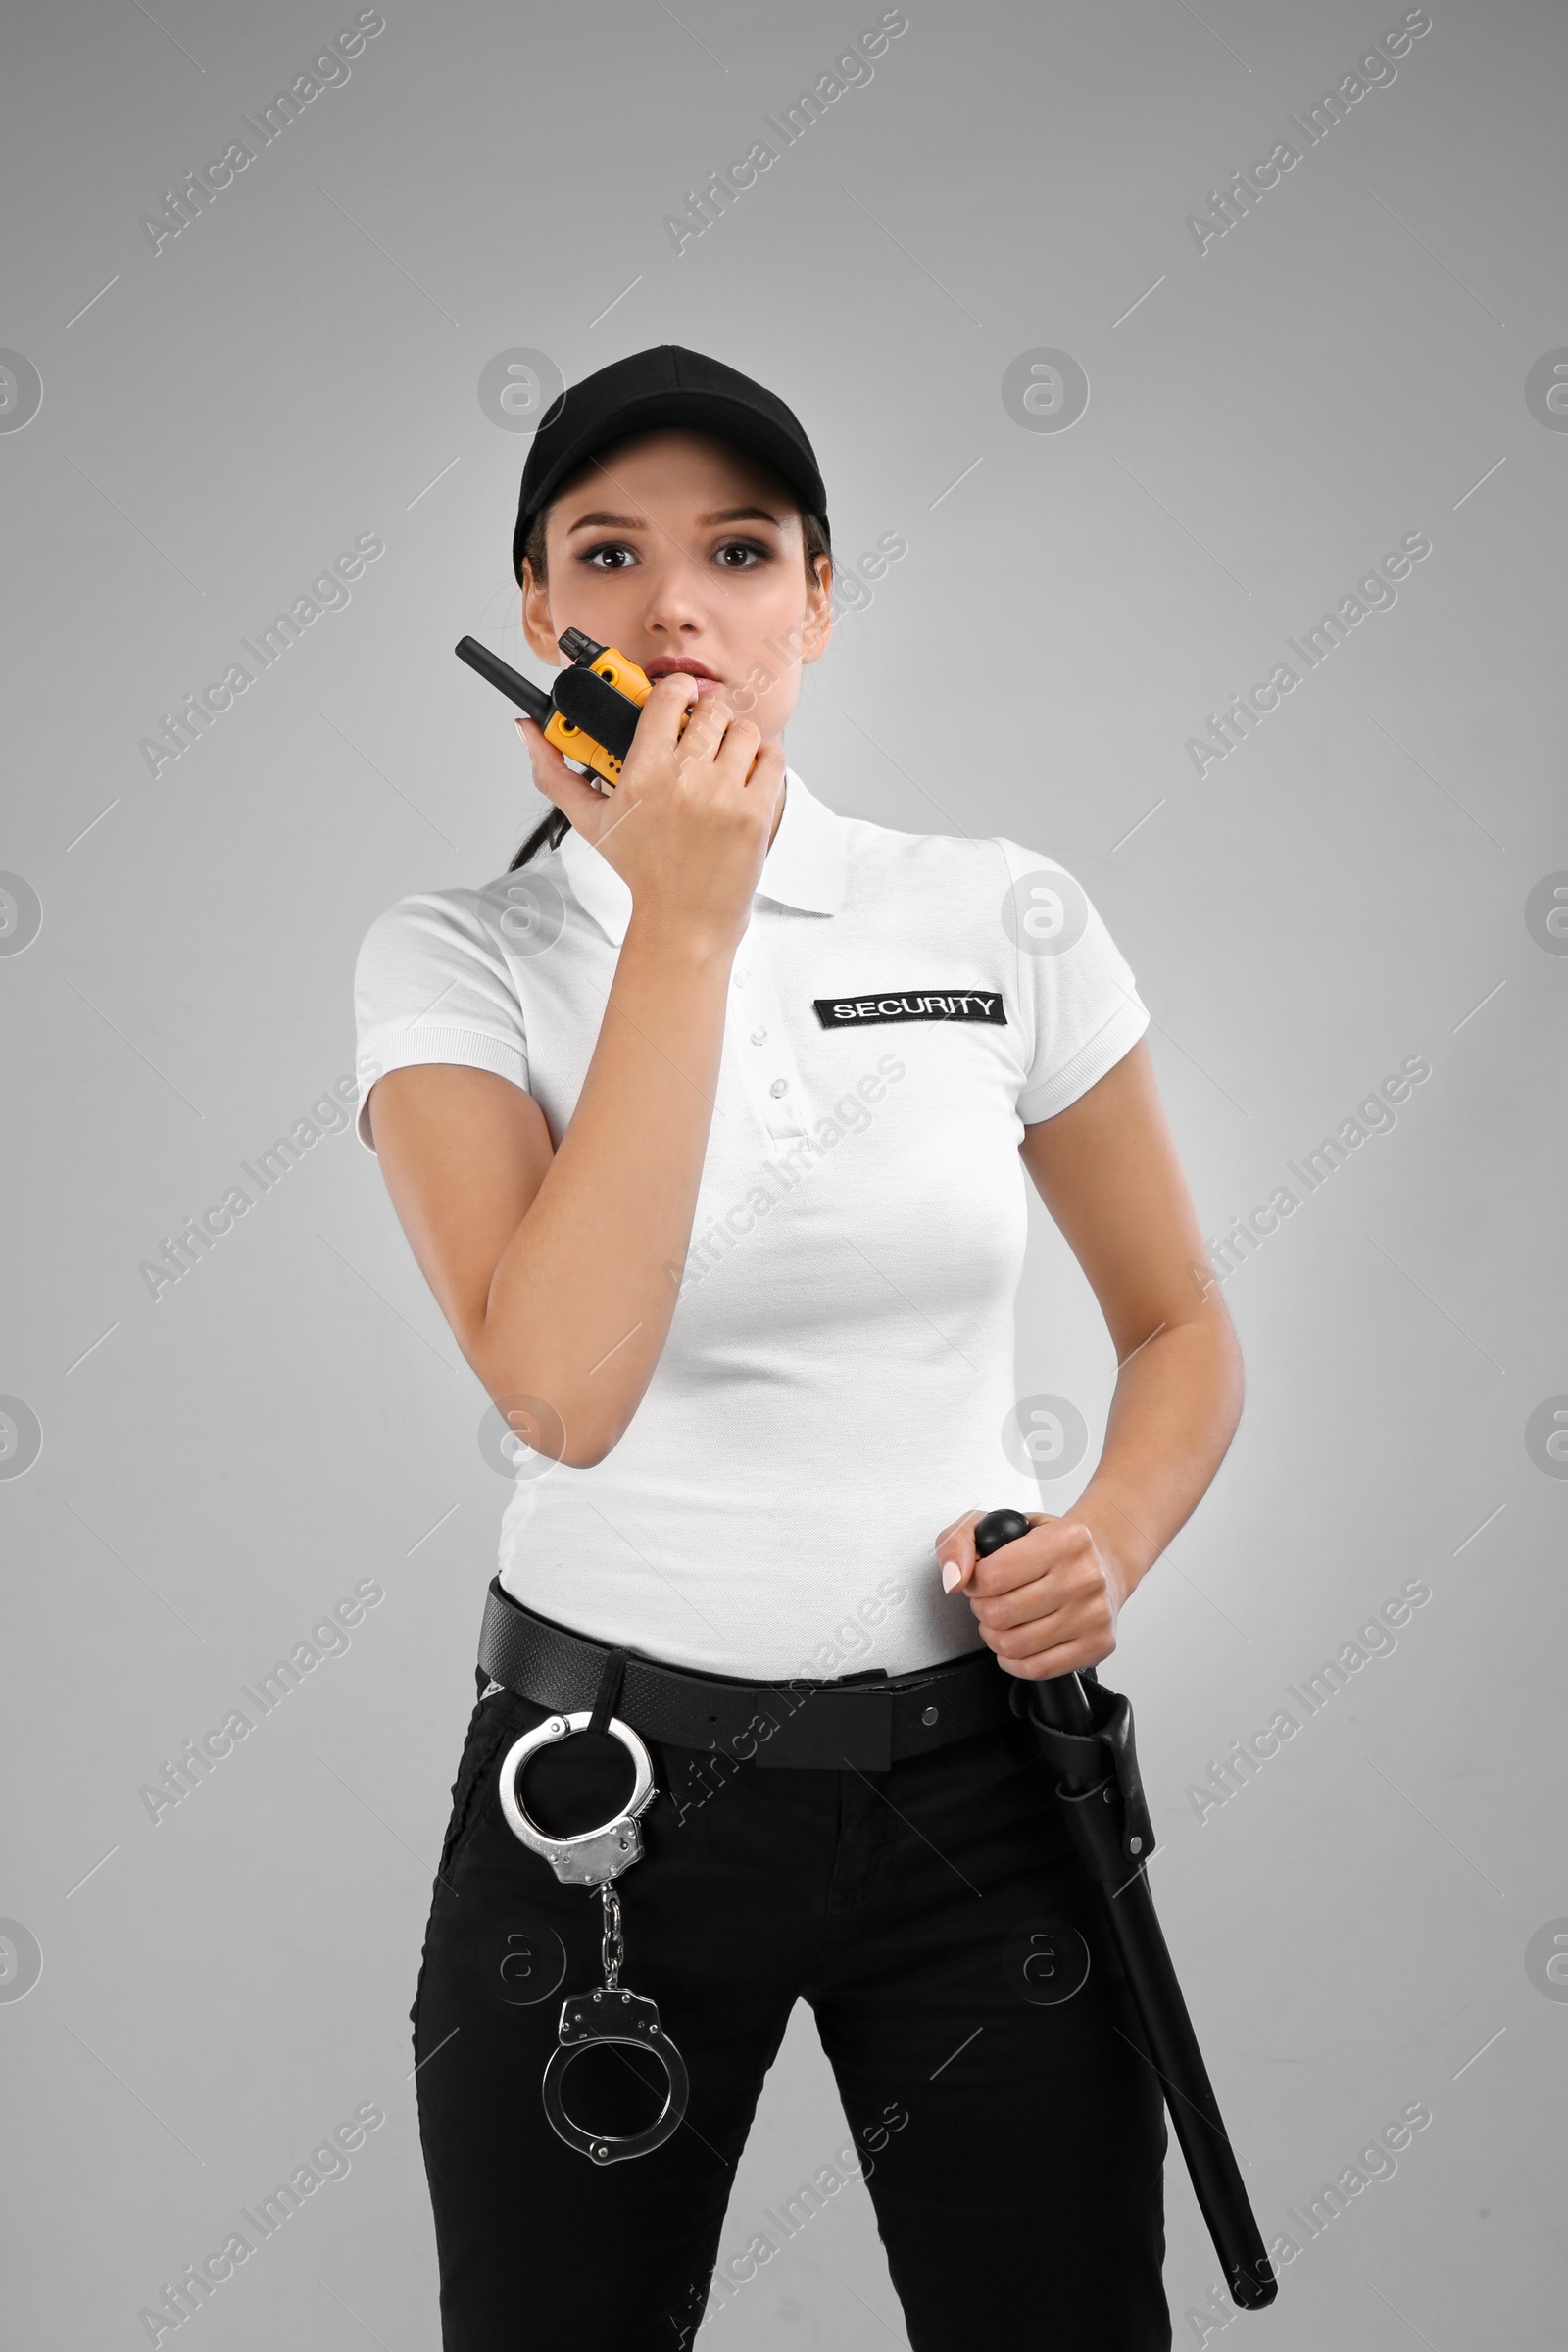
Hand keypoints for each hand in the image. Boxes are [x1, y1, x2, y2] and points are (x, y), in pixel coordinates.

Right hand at [515, 674, 784, 954]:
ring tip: (724, 761)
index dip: (676, 688)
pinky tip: (746, 777)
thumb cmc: (642, 871)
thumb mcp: (591, 822)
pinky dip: (764, 761)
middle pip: (710, 709)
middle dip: (707, 718)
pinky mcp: (756, 812)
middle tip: (701, 738)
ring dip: (736, 738)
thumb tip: (528, 731)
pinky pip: (773, 757)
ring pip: (744, 729)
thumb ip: (555, 773)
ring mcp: (723, 795)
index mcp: (643, 773)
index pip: (667, 697)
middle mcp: (684, 779)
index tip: (678, 696)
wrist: (685, 920)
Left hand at [933, 1508, 1129, 1679]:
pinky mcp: (1097, 1645)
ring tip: (1003, 1620)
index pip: (993, 1576)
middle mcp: (1085, 1577)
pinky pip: (1037, 1669)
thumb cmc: (1050, 1544)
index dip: (973, 1583)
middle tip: (991, 1599)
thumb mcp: (1000, 1523)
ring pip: (1015, 1645)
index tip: (980, 1580)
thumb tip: (954, 1579)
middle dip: (983, 1609)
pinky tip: (1017, 1641)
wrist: (1101, 1561)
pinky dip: (1015, 1661)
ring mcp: (1094, 1614)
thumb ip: (959, 1541)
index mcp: (1065, 1540)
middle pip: (1000, 1614)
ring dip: (995, 1636)